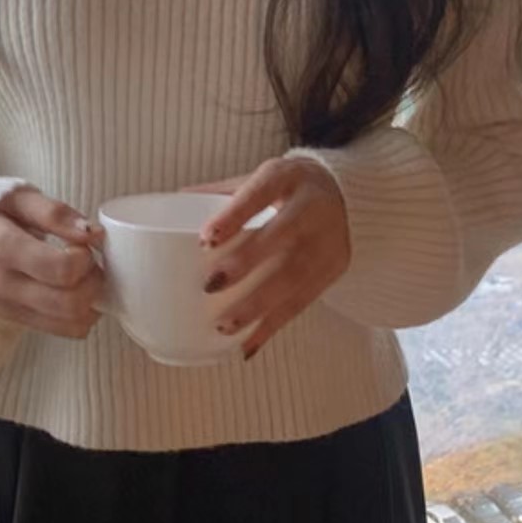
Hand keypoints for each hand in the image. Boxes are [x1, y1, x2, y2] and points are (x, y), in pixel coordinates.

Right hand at [0, 187, 105, 339]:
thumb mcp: (20, 198)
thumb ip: (56, 213)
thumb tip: (93, 233)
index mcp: (1, 248)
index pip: (60, 269)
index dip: (85, 258)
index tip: (82, 244)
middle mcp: (1, 285)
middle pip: (68, 303)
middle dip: (93, 283)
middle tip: (90, 262)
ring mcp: (7, 308)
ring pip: (70, 323)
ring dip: (91, 302)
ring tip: (84, 277)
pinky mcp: (15, 320)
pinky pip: (63, 331)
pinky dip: (81, 316)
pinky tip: (76, 292)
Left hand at [181, 157, 350, 358]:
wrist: (349, 195)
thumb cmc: (288, 188)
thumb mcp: (260, 178)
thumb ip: (220, 194)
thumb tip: (172, 202)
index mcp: (288, 177)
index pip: (261, 192)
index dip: (234, 215)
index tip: (206, 239)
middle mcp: (313, 207)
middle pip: (283, 235)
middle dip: (247, 261)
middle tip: (210, 285)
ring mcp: (328, 240)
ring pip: (295, 276)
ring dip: (258, 305)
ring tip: (225, 327)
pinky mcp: (334, 269)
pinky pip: (302, 302)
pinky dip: (272, 326)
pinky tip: (248, 345)